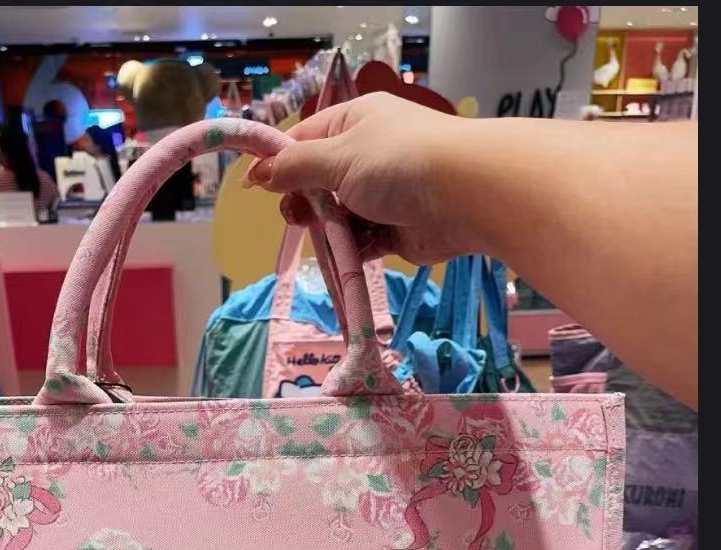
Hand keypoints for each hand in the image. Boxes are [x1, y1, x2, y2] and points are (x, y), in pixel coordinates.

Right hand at [243, 92, 484, 263]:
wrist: (463, 196)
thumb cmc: (397, 163)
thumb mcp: (336, 158)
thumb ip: (294, 168)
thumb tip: (257, 172)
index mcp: (354, 122)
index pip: (304, 140)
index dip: (278, 163)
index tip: (256, 188)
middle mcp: (369, 155)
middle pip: (320, 182)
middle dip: (303, 202)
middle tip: (296, 217)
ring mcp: (384, 194)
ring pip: (339, 217)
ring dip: (327, 230)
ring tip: (324, 237)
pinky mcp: (396, 231)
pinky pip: (362, 242)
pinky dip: (351, 250)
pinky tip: (344, 255)